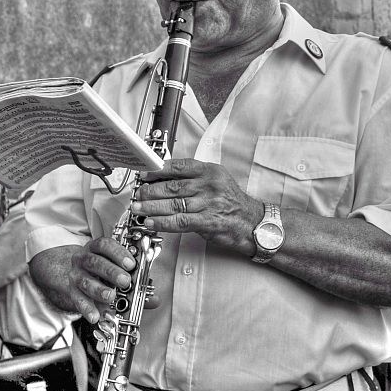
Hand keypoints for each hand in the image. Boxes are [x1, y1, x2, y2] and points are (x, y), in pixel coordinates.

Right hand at [29, 240, 137, 323]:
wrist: (68, 273)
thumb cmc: (98, 271)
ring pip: (85, 281)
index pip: (104, 245)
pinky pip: (77, 299)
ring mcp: (76, 275)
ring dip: (99, 289)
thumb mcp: (114, 271)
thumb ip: (136, 285)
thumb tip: (156, 300)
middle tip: (124, 281)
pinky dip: (86, 308)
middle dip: (111, 271)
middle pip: (95, 262)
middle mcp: (83, 260)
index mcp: (96, 249)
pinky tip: (95, 316)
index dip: (117, 253)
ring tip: (110, 297)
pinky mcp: (71, 291)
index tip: (130, 263)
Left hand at [131, 158, 259, 254]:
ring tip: (138, 209)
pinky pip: (180, 221)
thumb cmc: (230, 201)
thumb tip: (161, 178)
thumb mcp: (215, 181)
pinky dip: (163, 222)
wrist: (252, 222)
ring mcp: (209, 204)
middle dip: (150, 191)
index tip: (143, 174)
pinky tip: (151, 223)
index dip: (158, 170)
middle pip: (173, 187)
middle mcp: (209, 186)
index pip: (179, 167)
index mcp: (210, 171)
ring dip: (152, 208)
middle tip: (138, 194)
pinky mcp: (208, 222)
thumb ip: (192, 178)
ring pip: (174, 204)